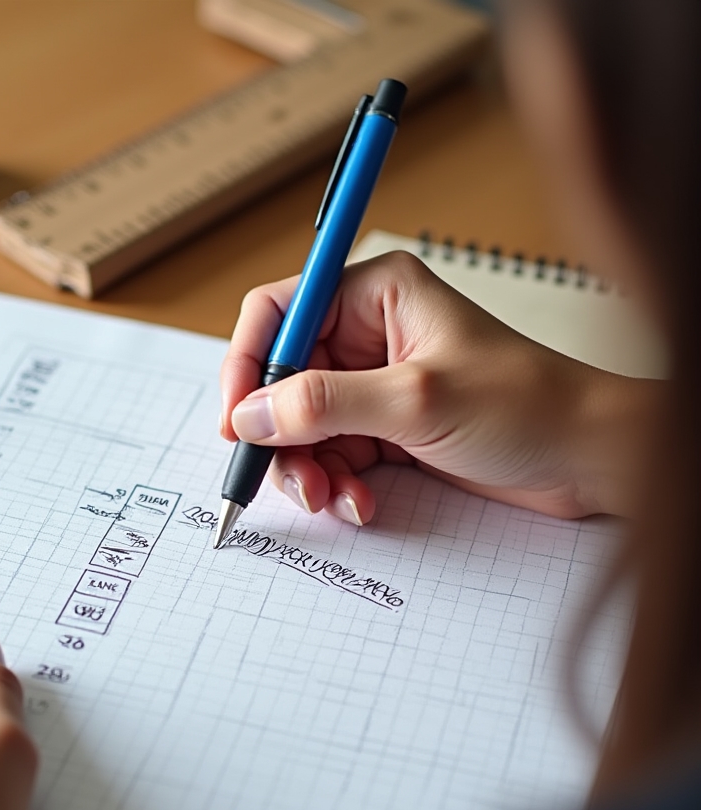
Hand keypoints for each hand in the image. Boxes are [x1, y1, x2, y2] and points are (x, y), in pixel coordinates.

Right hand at [220, 251, 658, 521]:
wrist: (586, 460)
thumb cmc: (527, 406)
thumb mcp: (415, 400)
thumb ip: (323, 404)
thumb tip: (249, 415)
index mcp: (373, 296)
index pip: (278, 313)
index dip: (246, 365)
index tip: (235, 420)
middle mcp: (366, 336)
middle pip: (281, 380)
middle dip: (279, 435)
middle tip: (290, 478)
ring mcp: (373, 387)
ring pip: (300, 427)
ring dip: (307, 469)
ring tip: (332, 498)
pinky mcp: (384, 430)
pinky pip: (331, 456)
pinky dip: (336, 484)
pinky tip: (362, 503)